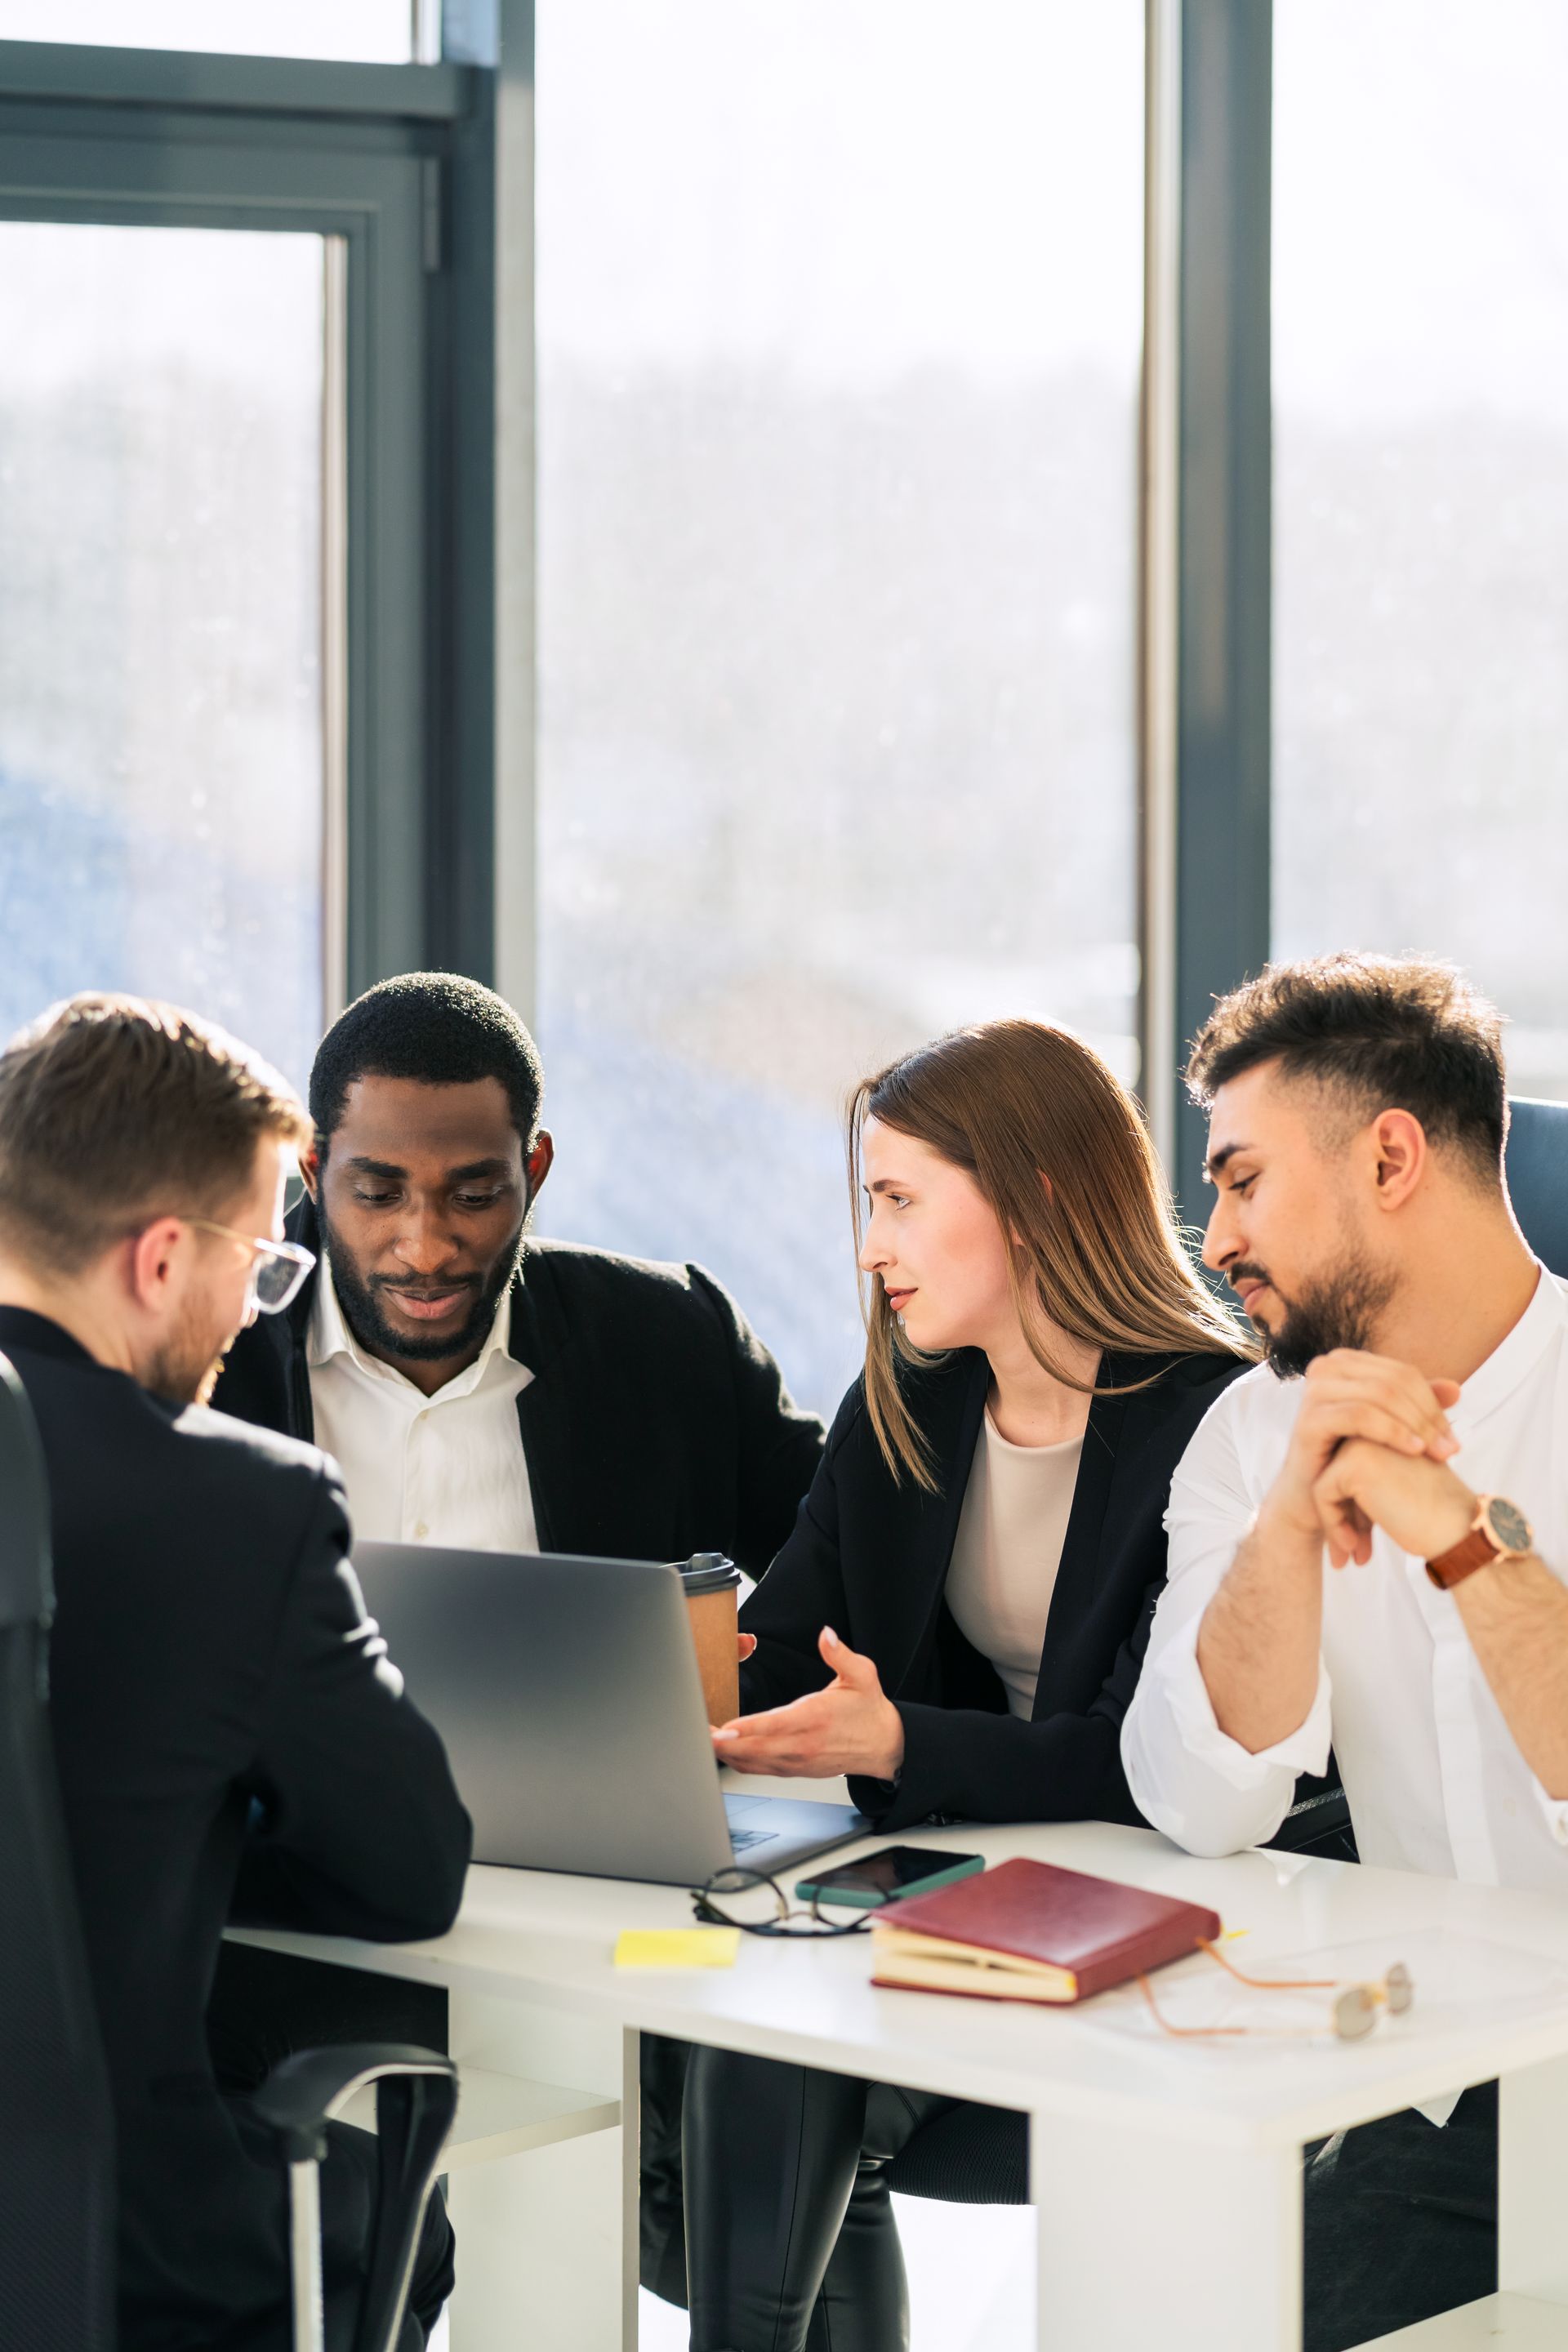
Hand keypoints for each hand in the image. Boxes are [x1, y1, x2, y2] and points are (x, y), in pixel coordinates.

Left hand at [711, 1627, 904, 1780]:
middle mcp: (804, 1744)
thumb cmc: (868, 1710)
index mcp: (817, 1718)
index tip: (725, 1727)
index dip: (748, 1728)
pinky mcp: (794, 1770)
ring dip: (727, 1753)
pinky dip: (739, 1761)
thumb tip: (826, 1635)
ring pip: (754, 1762)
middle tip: (698, 1733)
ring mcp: (797, 1761)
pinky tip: (724, 1751)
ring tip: (704, 1740)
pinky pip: (760, 1769)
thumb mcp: (863, 1674)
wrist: (883, 1744)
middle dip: (725, 1743)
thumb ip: (840, 1654)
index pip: (776, 1725)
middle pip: (756, 1749)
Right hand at [1261, 1350, 1460, 1546]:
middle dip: (1428, 1416)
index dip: (1434, 1404)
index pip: (1403, 1373)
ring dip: (1416, 1424)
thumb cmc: (1350, 1461)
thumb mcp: (1390, 1430)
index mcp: (1346, 1363)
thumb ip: (1417, 1406)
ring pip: (1380, 1394)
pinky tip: (1414, 1451)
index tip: (1454, 1439)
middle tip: (1452, 1450)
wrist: (1312, 1500)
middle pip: (1395, 1381)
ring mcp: (1314, 1390)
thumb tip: (1455, 1389)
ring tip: (1438, 1453)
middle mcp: (1327, 1368)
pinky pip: (1360, 1415)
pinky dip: (1393, 1431)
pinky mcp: (1309, 1418)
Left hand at [1312, 1438, 1475, 1568]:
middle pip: (1333, 1472)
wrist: (1460, 1530)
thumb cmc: (1434, 1514)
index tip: (1361, 1535)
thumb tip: (1327, 1495)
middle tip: (1353, 1547)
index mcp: (1386, 1428)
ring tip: (1351, 1552)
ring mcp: (1362, 1441)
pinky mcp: (1353, 1463)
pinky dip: (1332, 1523)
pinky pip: (1322, 1494)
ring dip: (1334, 1520)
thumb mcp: (1396, 1487)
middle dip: (1339, 1513)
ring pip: (1323, 1482)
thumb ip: (1365, 1482)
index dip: (1351, 1504)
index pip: (1347, 1466)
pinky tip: (1352, 1547)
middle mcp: (1373, 1427)